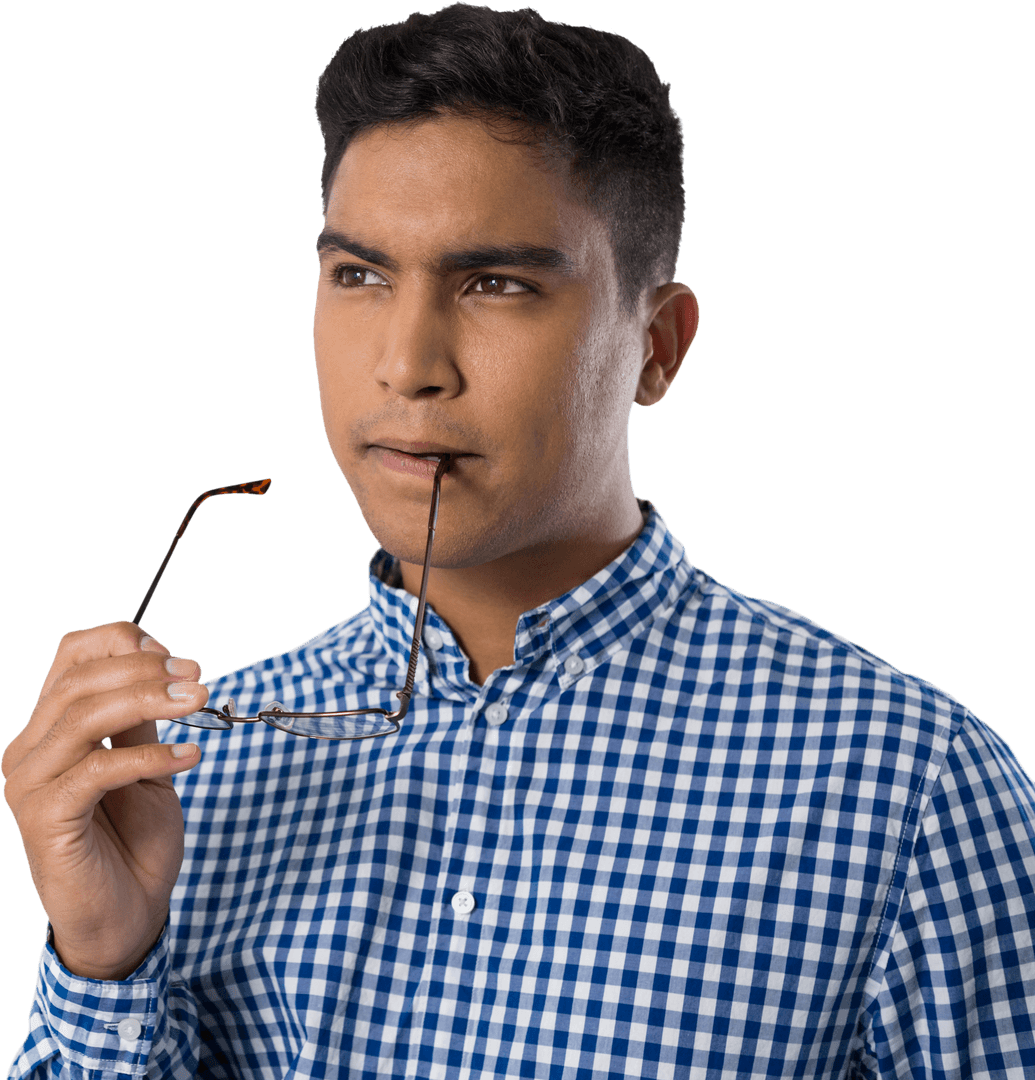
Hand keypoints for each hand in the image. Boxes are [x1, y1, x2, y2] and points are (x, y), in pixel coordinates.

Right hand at [2, 621, 206, 979]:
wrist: (128, 914)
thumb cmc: (134, 840)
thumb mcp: (147, 764)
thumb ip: (141, 720)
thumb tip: (164, 667)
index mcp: (52, 729)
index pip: (70, 657)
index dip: (120, 642)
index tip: (173, 653)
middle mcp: (30, 750)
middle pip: (80, 681)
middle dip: (146, 670)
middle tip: (198, 679)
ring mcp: (31, 783)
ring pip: (84, 717)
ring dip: (149, 701)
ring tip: (198, 702)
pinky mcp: (45, 817)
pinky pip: (97, 770)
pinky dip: (149, 756)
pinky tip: (190, 757)